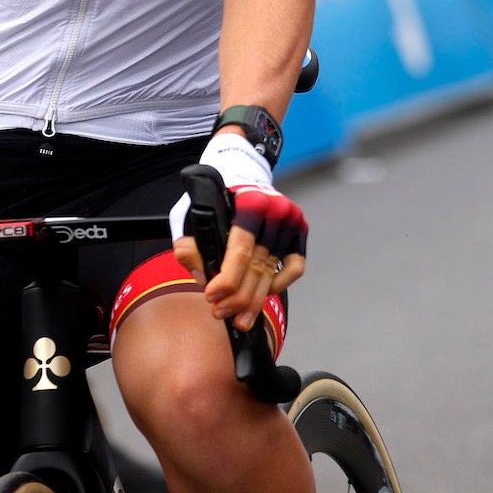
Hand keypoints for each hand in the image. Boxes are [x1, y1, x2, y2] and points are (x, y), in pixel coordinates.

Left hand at [170, 132, 307, 330]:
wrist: (243, 173)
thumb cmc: (218, 198)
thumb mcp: (195, 213)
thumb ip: (192, 243)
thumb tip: (199, 274)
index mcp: (250, 201)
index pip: (240, 250)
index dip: (226, 278)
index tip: (211, 297)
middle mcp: (276, 209)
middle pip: (257, 266)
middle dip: (237, 296)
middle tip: (220, 313)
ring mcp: (291, 221)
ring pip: (273, 271)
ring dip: (255, 300)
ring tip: (240, 319)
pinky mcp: (300, 231)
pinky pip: (294, 267)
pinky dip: (280, 284)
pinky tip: (263, 296)